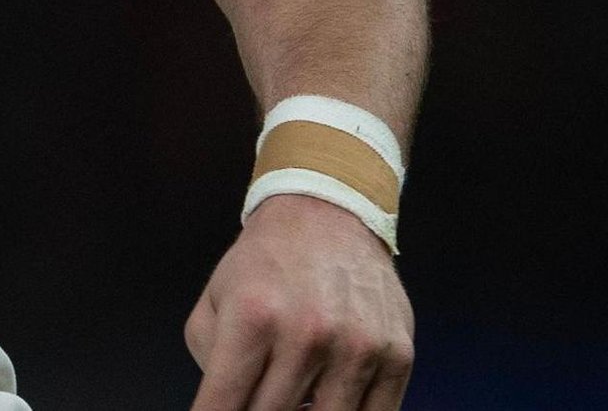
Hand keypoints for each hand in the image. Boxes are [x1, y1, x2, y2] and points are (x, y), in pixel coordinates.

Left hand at [184, 195, 413, 410]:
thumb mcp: (214, 299)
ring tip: (293, 397)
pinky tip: (326, 399)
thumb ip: (210, 360)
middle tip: (256, 398)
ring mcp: (357, 347)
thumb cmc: (265, 264)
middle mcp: (307, 334)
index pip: (224, 404)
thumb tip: (228, 406)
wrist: (327, 215)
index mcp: (252, 318)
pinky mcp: (397, 356)